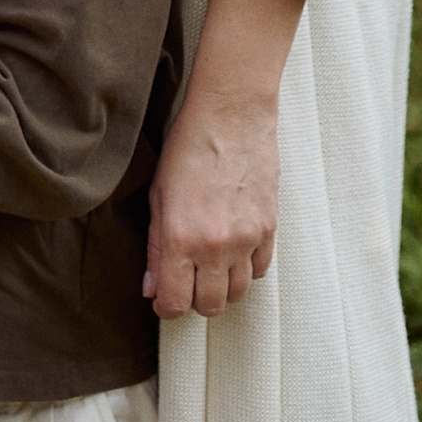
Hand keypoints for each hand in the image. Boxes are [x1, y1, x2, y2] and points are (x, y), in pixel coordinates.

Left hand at [145, 93, 278, 314]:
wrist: (231, 115)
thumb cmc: (189, 147)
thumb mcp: (158, 196)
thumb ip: (155, 247)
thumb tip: (151, 286)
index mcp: (182, 239)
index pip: (176, 302)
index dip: (167, 307)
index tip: (164, 299)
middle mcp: (216, 246)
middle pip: (210, 306)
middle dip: (194, 301)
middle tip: (186, 282)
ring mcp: (247, 239)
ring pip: (237, 293)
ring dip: (221, 288)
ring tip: (209, 266)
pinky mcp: (269, 229)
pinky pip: (260, 270)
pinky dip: (245, 270)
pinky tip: (233, 251)